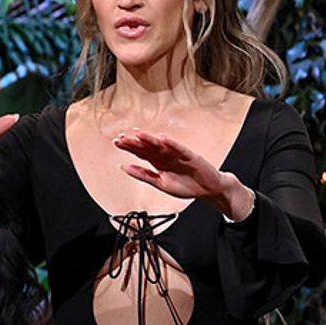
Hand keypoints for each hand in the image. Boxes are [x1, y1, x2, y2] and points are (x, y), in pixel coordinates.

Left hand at [114, 130, 254, 219]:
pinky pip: (180, 149)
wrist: (208, 190)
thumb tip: (124, 168)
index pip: (141, 152)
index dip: (129, 147)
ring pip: (162, 145)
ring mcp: (178, 154)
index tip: (117, 142)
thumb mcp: (160, 183)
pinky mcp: (191, 156)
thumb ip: (143, 175)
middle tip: (122, 136)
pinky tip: (163, 139)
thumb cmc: (186, 186)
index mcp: (158, 162)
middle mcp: (166, 155)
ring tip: (138, 134)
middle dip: (135, 141)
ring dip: (150, 139)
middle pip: (148, 146)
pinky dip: (172, 144)